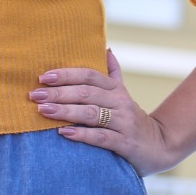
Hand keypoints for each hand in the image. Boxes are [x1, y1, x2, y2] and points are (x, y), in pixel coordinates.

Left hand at [30, 49, 177, 174]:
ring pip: (92, 114)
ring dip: (66, 111)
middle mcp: (121, 102)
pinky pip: (101, 137)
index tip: (43, 77)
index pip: (90, 76)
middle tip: (36, 95)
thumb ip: (114, 74)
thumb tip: (107, 49)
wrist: (159, 145)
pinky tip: (64, 132)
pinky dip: (82, 134)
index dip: (67, 74)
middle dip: (59, 93)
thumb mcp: (124, 94)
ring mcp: (123, 122)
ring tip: (44, 111)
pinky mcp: (124, 142)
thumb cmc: (132, 119)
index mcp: (116, 89)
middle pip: (87, 93)